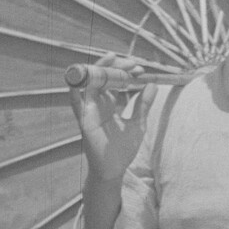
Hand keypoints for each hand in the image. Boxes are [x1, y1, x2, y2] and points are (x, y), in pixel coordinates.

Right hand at [66, 59, 152, 182]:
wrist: (114, 170)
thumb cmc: (123, 149)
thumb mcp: (138, 124)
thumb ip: (144, 105)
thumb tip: (153, 84)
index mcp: (110, 103)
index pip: (115, 80)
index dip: (126, 71)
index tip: (140, 68)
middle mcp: (98, 103)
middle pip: (103, 77)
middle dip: (116, 66)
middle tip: (132, 63)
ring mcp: (90, 110)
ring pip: (89, 83)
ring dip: (99, 70)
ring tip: (111, 58)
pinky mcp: (83, 120)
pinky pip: (76, 103)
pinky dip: (75, 91)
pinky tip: (80, 79)